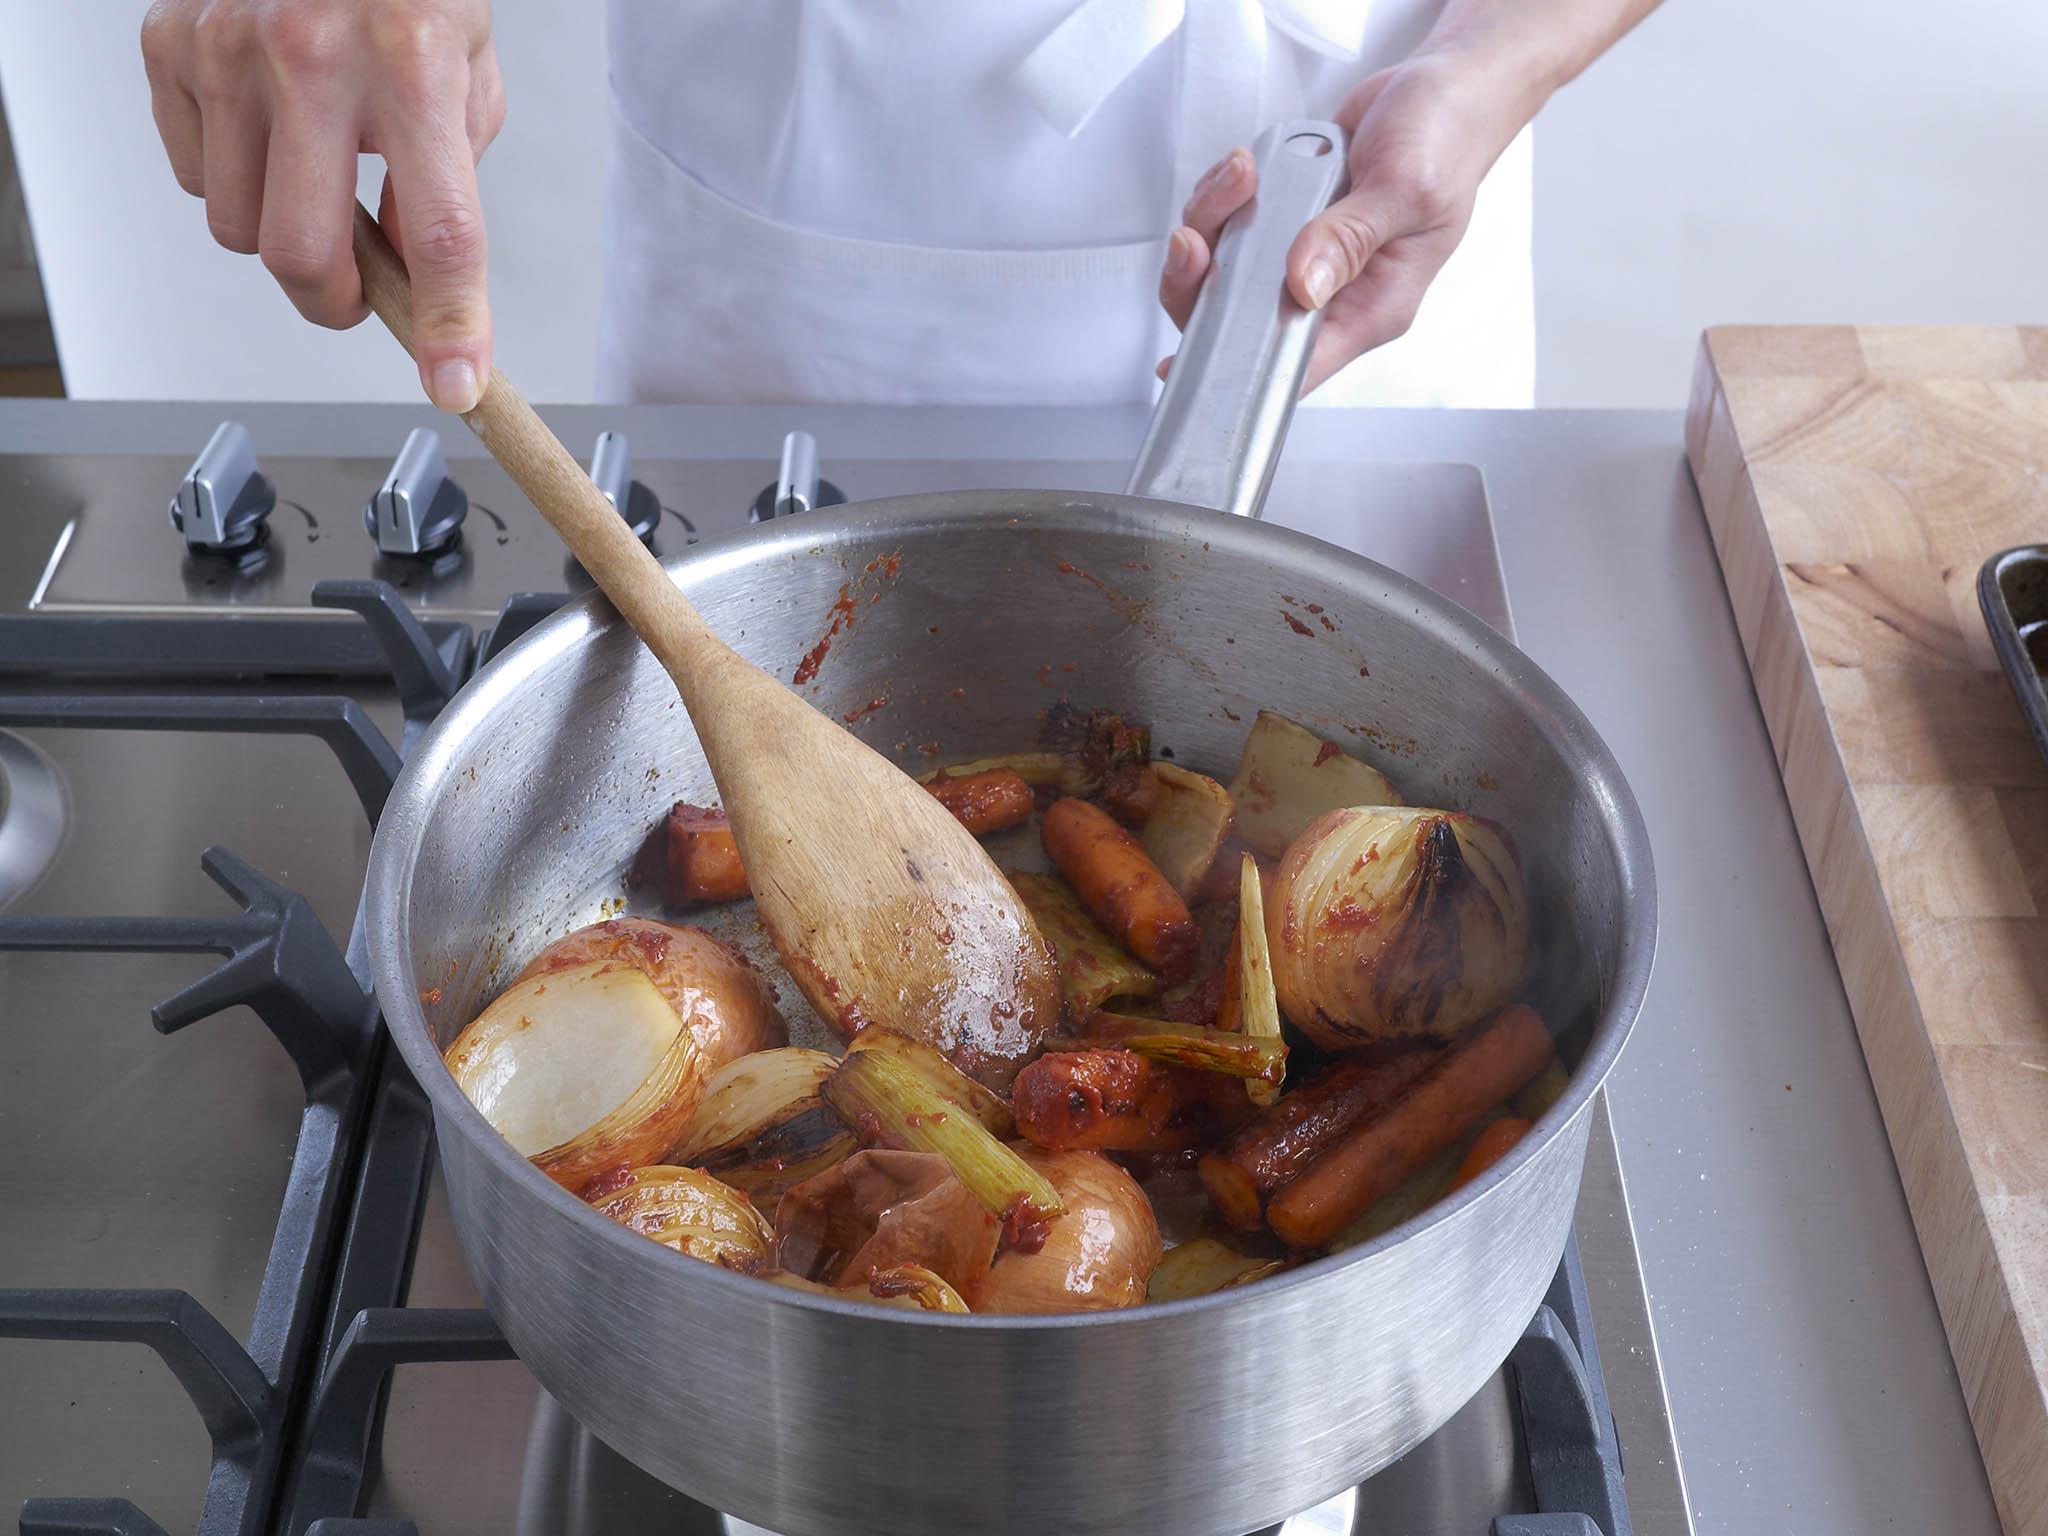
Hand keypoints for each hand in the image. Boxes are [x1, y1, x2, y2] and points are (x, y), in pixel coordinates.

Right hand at [141, 0, 503, 410]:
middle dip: (336, 301)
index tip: (455, 382)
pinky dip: (230, 175)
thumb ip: (448, 183)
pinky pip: (189, 174)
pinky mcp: (168, 43)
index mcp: (410, 63)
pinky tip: (266, 125)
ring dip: (279, 229)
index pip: (439, 234)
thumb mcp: (465, 72)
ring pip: (235, 228)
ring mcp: (225, 47)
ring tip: (315, 171)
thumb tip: (413, 279)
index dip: (450, 324)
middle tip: (361, 291)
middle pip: (302, 254)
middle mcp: (308, 54)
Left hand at [1159, 51, 1528, 391]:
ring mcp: (1304, 255)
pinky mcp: (1285, 220)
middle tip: (1198, 237)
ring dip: (1213, 220)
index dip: (1236, 374)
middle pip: (1240, 319)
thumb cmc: (1447, 140)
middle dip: (1203, 280)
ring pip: (1225, 266)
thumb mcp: (1407, 188)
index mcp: (1369, 308)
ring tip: (1239, 174)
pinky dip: (1222, 195)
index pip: (1294, 365)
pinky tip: (1246, 166)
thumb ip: (1351, 237)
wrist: (1442, 88)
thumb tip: (1302, 284)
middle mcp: (1331, 291)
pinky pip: (1230, 224)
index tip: (1184, 365)